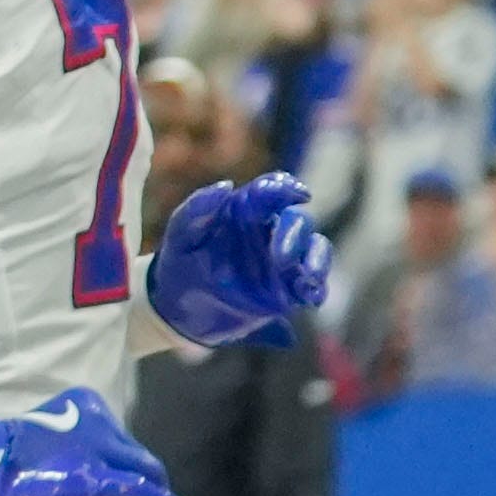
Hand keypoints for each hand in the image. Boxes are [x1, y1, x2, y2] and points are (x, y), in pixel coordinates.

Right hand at [0, 388, 193, 495]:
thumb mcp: (47, 445)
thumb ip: (77, 455)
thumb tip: (99, 491)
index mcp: (85, 404)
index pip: (120, 442)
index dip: (128, 468)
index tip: (126, 492)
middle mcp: (99, 419)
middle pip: (137, 456)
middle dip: (151, 484)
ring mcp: (98, 448)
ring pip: (145, 473)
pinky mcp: (95, 478)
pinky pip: (141, 492)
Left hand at [147, 172, 332, 348]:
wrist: (179, 310)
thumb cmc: (180, 263)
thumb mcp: (180, 236)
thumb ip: (197, 209)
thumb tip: (226, 185)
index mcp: (245, 211)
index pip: (271, 192)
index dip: (286, 188)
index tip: (297, 193)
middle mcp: (269, 231)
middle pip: (297, 221)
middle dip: (295, 235)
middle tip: (281, 259)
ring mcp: (282, 261)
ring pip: (314, 250)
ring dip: (317, 261)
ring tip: (307, 279)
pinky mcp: (288, 289)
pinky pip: (312, 283)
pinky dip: (317, 288)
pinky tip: (312, 298)